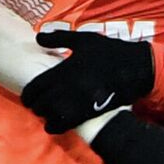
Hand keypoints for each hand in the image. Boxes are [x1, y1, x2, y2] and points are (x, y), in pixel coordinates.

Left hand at [21, 31, 155, 133]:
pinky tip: (54, 124)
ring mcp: (79, 101)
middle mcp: (69, 87)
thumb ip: (58, 38)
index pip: (36, 86)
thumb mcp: (84, 40)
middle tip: (34, 105)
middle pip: (41, 104)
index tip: (27, 96)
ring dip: (45, 117)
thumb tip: (38, 37)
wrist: (136, 69)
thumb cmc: (109, 52)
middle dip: (35, 106)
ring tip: (44, 114)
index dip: (28, 94)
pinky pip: (67, 124)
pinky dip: (56, 126)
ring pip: (52, 116)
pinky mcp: (90, 112)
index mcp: (65, 69)